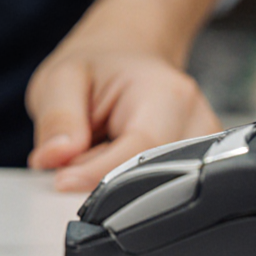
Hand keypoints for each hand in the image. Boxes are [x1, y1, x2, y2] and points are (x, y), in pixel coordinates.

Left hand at [26, 44, 220, 191]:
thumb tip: (55, 157)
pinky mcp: (194, 168)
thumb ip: (57, 119)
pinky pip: (156, 195)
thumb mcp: (61, 79)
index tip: (61, 181)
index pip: (139, 152)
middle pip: (151, 179)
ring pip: (154, 193)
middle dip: (105, 182)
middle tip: (75, 159)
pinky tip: (115, 163)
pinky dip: (126, 189)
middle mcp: (195, 122)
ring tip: (98, 152)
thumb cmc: (97, 69)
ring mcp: (200, 149)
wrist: (124, 59)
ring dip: (115, 186)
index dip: (97, 175)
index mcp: (168, 95)